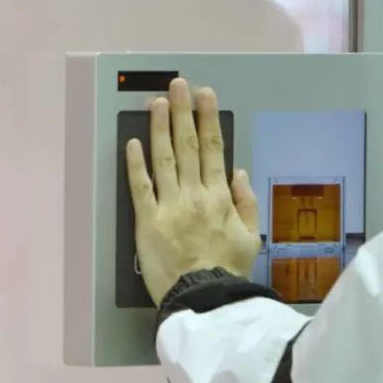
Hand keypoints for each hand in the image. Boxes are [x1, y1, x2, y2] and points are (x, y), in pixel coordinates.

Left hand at [125, 78, 260, 305]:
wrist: (205, 297)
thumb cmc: (227, 270)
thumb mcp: (250, 237)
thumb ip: (245, 202)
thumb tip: (238, 172)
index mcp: (220, 197)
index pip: (214, 149)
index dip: (208, 119)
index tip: (206, 95)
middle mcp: (195, 194)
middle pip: (188, 145)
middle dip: (183, 112)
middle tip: (179, 85)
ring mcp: (169, 205)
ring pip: (164, 158)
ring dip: (160, 127)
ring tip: (158, 102)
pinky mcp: (147, 220)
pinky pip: (140, 186)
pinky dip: (135, 163)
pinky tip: (132, 142)